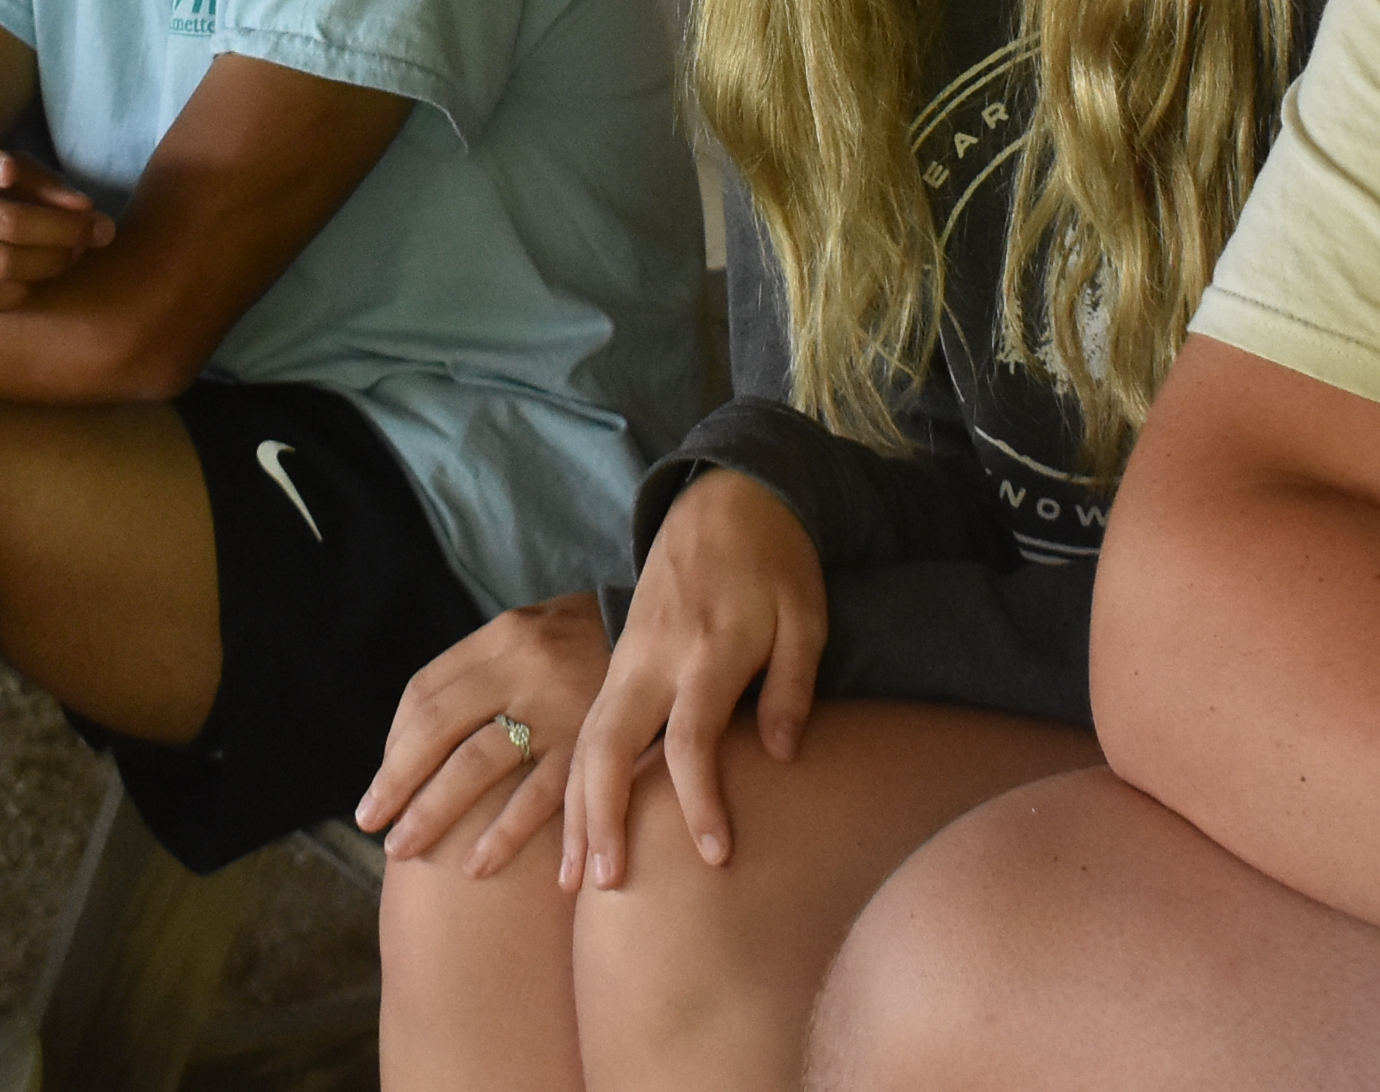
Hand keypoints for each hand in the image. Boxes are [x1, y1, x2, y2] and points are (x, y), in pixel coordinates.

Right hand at [0, 143, 114, 313]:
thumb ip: (41, 181)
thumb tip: (88, 210)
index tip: (7, 170)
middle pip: (9, 223)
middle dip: (66, 230)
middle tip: (96, 231)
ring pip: (3, 265)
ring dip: (52, 262)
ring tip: (73, 253)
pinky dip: (21, 290)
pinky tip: (34, 277)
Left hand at [356, 595, 613, 873]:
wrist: (677, 628)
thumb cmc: (588, 645)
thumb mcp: (532, 636)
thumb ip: (480, 675)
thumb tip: (413, 741)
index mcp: (502, 637)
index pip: (425, 692)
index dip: (396, 745)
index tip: (378, 789)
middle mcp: (524, 666)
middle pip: (439, 728)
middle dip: (398, 782)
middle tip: (373, 827)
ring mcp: (560, 706)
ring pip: (478, 763)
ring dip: (435, 812)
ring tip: (405, 851)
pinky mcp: (595, 745)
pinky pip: (541, 795)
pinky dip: (506, 832)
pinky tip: (478, 865)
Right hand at [563, 468, 826, 888]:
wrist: (724, 497)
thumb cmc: (775, 562)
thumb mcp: (805, 616)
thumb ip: (793, 687)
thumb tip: (782, 756)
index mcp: (708, 648)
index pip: (691, 738)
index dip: (700, 799)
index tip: (713, 856)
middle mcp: (654, 658)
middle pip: (609, 744)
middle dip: (601, 816)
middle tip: (604, 883)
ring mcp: (628, 657)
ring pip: (584, 741)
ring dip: (576, 810)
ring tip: (574, 879)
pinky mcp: (618, 660)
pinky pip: (585, 729)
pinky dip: (574, 782)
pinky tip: (573, 829)